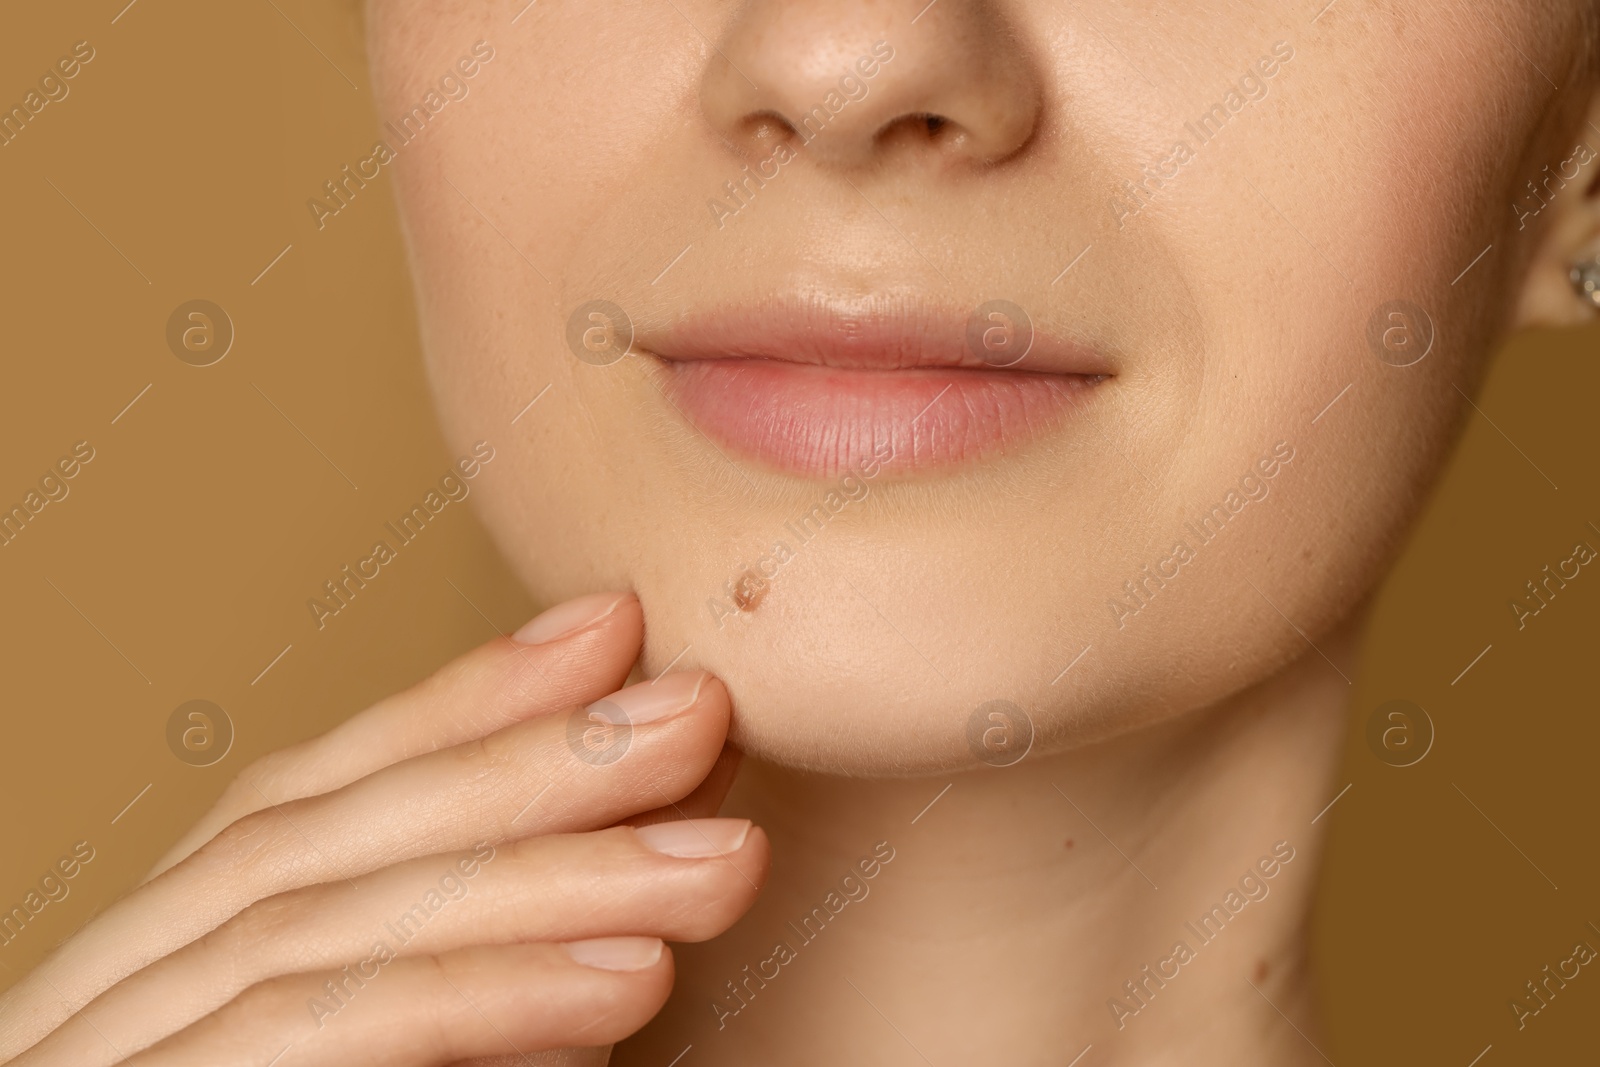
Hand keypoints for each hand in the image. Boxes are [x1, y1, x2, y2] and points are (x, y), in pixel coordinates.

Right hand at [0, 593, 766, 1065]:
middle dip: (523, 765)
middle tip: (695, 709)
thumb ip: (462, 990)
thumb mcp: (390, 1054)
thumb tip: (621, 921)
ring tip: (717, 858)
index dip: (456, 699)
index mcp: (159, 971)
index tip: (605, 630)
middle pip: (326, 842)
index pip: (310, 798)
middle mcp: (108, 1003)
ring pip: (327, 930)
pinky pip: (307, 1049)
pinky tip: (619, 986)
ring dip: (542, 881)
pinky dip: (478, 1005)